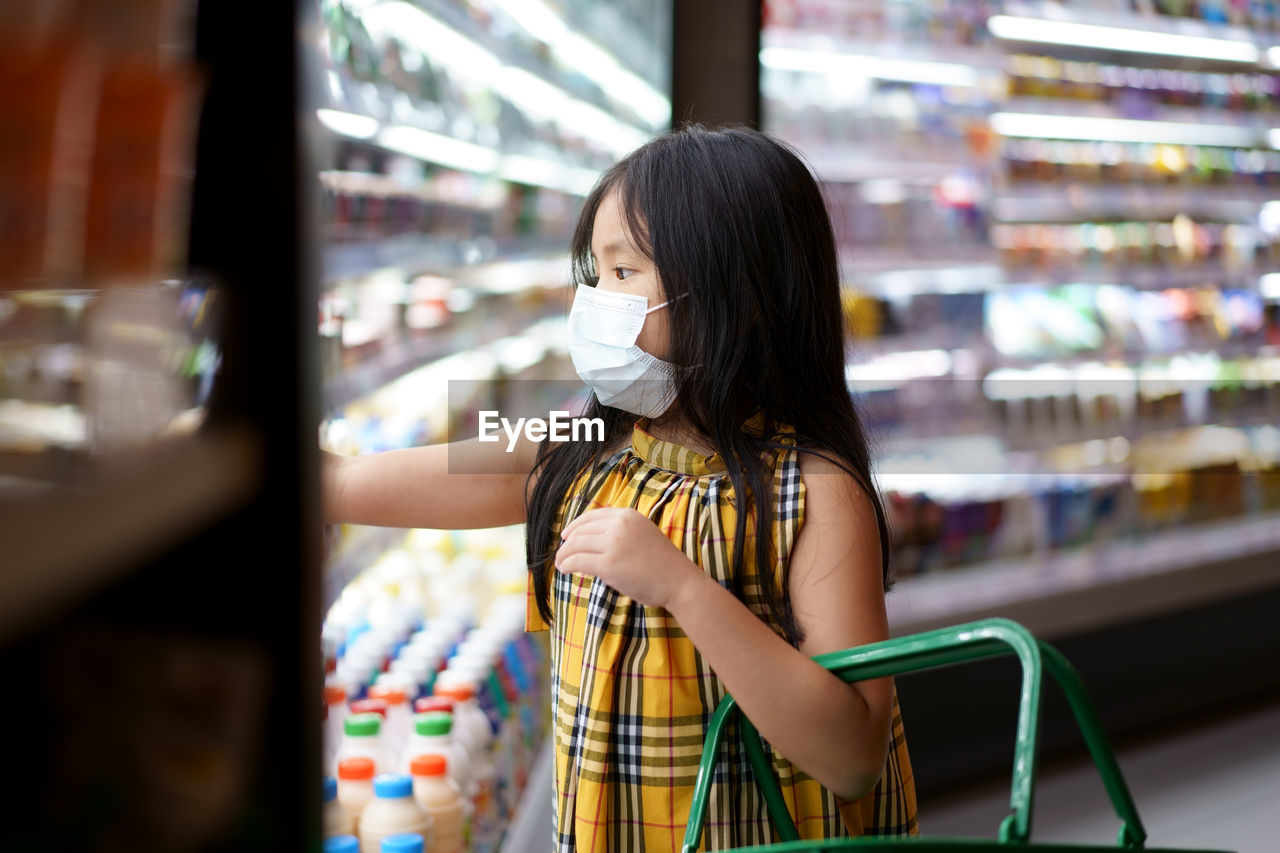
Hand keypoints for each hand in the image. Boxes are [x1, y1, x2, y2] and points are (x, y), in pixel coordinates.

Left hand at [554, 507, 703, 609]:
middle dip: (567, 543)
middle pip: (581, 530)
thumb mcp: (643, 535)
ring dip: (564, 555)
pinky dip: (567, 565)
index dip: (575, 525)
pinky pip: (578, 561)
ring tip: (560, 564)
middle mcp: (620, 525)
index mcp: (628, 515)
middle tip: (561, 554)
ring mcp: (614, 544)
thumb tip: (593, 540)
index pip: (593, 515)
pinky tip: (564, 570)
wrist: (680, 582)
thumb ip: (622, 533)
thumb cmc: (663, 565)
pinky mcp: (609, 564)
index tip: (566, 535)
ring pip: (576, 545)